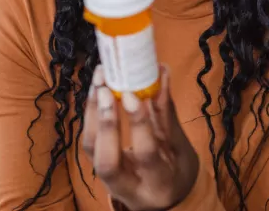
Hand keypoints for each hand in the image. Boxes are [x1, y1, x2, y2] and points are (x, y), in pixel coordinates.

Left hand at [82, 66, 198, 210]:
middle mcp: (128, 188)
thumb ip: (167, 112)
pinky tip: (96, 89)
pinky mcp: (97, 165)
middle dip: (105, 124)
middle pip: (107, 163)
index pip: (146, 155)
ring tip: (99, 80)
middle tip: (105, 88)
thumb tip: (161, 71)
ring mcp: (108, 180)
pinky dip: (91, 113)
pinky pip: (89, 140)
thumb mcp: (180, 147)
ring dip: (92, 113)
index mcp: (158, 185)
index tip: (132, 94)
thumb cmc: (176, 170)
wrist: (161, 197)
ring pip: (91, 150)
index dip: (138, 123)